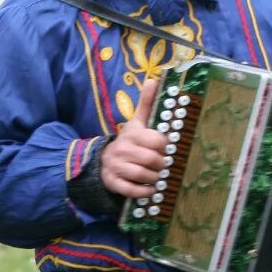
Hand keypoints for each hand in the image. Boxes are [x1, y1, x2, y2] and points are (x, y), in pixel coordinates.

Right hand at [100, 77, 167, 198]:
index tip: (167, 150)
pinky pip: (131, 190)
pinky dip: (143, 191)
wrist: (104, 160)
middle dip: (162, 165)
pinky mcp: (113, 182)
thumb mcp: (137, 122)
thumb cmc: (129, 141)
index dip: (166, 147)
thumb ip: (146, 103)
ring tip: (159, 177)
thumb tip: (154, 80)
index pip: (157, 140)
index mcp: (132, 134)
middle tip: (165, 166)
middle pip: (151, 159)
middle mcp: (122, 149)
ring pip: (142, 175)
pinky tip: (150, 189)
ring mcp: (116, 166)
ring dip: (155, 178)